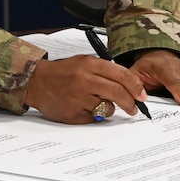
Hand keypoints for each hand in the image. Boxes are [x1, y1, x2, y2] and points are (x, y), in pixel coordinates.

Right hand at [24, 56, 148, 123]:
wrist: (37, 82)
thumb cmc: (62, 72)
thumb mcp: (84, 62)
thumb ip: (105, 71)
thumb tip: (129, 84)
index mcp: (90, 64)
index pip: (121, 75)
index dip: (136, 86)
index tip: (142, 94)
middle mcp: (86, 80)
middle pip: (118, 93)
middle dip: (130, 103)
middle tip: (134, 108)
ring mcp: (80, 98)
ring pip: (108, 108)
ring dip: (109, 108)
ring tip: (98, 102)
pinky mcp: (74, 114)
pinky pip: (94, 118)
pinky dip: (94, 114)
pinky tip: (84, 107)